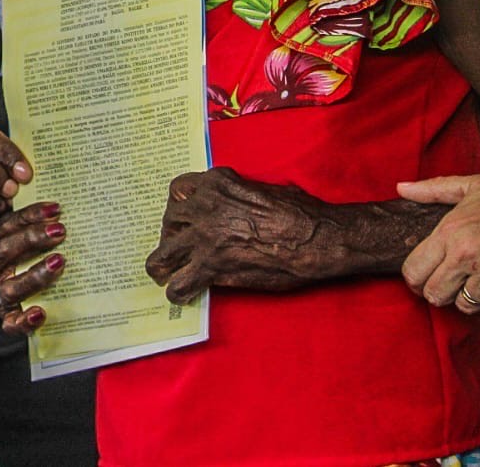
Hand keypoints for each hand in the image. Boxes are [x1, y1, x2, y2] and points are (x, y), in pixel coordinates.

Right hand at [0, 202, 64, 335]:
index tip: (55, 209)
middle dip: (33, 239)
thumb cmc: (16, 263)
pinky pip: (12, 323)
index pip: (7, 225)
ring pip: (10, 287)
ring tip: (58, 262)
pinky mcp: (3, 319)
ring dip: (35, 274)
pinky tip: (41, 313)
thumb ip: (26, 228)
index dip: (31, 215)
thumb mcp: (13, 243)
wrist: (4, 301)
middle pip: (5, 251)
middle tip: (60, 231)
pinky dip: (25, 319)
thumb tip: (57, 211)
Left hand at [145, 167, 332, 303]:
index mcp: (216, 184)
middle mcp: (204, 207)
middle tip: (177, 247)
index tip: (182, 218)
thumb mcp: (260, 187)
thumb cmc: (299, 212)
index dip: (178, 207)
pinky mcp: (213, 266)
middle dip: (170, 234)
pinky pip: (180, 283)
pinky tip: (182, 295)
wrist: (317, 238)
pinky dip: (178, 291)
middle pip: (168, 221)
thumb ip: (234, 193)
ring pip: (163, 253)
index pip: (178, 191)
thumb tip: (231, 204)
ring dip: (162, 264)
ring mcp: (205, 237)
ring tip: (163, 273)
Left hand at [398, 174, 479, 311]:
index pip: (413, 271)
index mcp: (448, 233)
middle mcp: (464, 256)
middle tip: (445, 282)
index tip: (422, 275)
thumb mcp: (470, 186)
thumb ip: (433, 189)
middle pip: (434, 294)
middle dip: (436, 291)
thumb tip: (401, 187)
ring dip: (466, 297)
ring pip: (463, 305)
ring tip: (472, 281)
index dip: (414, 277)